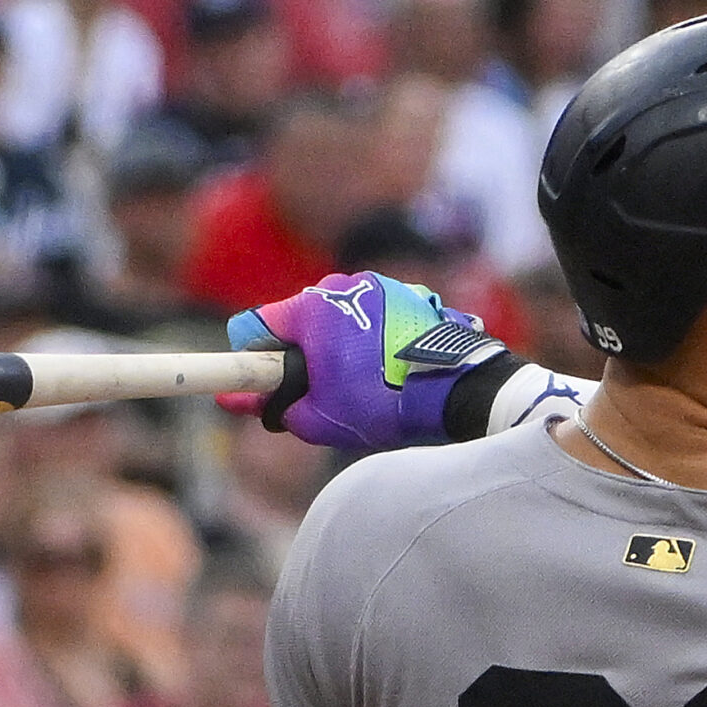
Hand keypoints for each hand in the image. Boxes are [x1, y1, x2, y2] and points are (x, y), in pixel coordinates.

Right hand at [222, 271, 509, 451]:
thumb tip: (253, 404)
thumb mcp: (319, 419)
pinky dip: (372, 343)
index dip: (247, 361)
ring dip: (337, 350)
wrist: (459, 389)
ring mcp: (380, 286)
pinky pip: (374, 319)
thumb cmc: (384, 401)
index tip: (255, 387)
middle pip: (297, 322)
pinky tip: (389, 372)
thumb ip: (277, 409)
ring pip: (338, 320)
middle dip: (298, 358)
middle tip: (314, 395)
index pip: (253, 328)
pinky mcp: (411, 296)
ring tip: (360, 387)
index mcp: (310, 308)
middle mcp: (342, 286)